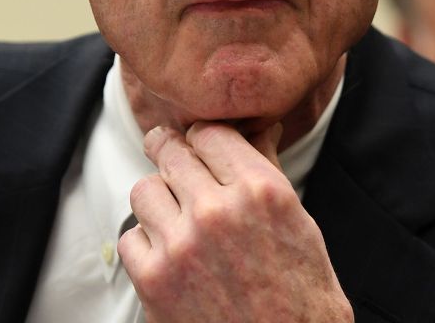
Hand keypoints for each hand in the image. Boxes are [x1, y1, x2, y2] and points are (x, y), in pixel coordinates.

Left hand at [118, 122, 351, 322]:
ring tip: (176, 221)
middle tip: (174, 165)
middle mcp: (218, 210)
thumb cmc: (303, 303)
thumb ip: (267, 173)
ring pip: (144, 190)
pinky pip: (131, 238)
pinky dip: (145, 247)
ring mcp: (181, 244)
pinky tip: (169, 258)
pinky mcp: (154, 279)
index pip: (209, 132)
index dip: (202, 139)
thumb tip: (259, 131)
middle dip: (172, 157)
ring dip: (158, 203)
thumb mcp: (300, 227)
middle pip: (171, 153)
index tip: (197, 146)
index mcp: (262, 191)